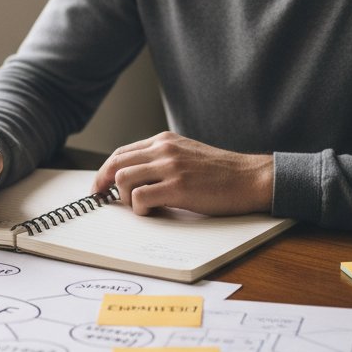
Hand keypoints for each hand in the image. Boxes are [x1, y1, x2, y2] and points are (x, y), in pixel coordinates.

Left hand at [92, 131, 272, 216]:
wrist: (250, 177)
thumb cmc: (222, 172)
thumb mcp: (187, 153)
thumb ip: (162, 159)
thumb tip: (135, 177)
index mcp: (164, 140)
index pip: (122, 152)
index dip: (105, 171)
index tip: (100, 186)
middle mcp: (164, 149)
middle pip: (117, 164)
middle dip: (104, 184)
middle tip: (104, 199)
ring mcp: (170, 167)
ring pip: (124, 179)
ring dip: (126, 198)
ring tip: (142, 207)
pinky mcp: (178, 187)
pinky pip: (141, 198)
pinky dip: (140, 209)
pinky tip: (154, 211)